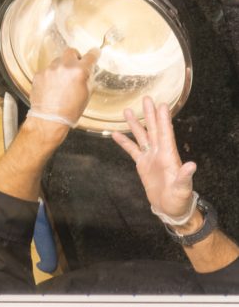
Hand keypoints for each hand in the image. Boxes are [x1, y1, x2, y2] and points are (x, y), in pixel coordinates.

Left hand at [29, 48, 99, 127]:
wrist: (49, 122)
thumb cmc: (68, 113)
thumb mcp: (86, 96)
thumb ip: (87, 79)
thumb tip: (87, 72)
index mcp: (79, 71)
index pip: (91, 55)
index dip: (94, 54)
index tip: (94, 53)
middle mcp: (64, 66)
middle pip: (71, 52)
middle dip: (74, 59)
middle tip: (74, 69)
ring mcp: (50, 69)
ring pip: (58, 61)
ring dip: (61, 69)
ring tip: (60, 84)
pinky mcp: (39, 75)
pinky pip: (47, 71)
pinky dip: (49, 77)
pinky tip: (51, 88)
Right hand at [112, 96, 196, 220]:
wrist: (170, 207)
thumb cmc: (179, 198)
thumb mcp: (183, 188)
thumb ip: (185, 176)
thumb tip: (191, 165)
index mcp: (169, 156)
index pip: (166, 134)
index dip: (163, 119)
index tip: (161, 105)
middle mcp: (160, 153)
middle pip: (154, 129)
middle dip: (150, 114)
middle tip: (146, 99)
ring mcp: (150, 157)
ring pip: (142, 136)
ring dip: (135, 124)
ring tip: (126, 111)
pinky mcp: (142, 165)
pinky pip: (132, 150)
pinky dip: (124, 142)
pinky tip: (115, 133)